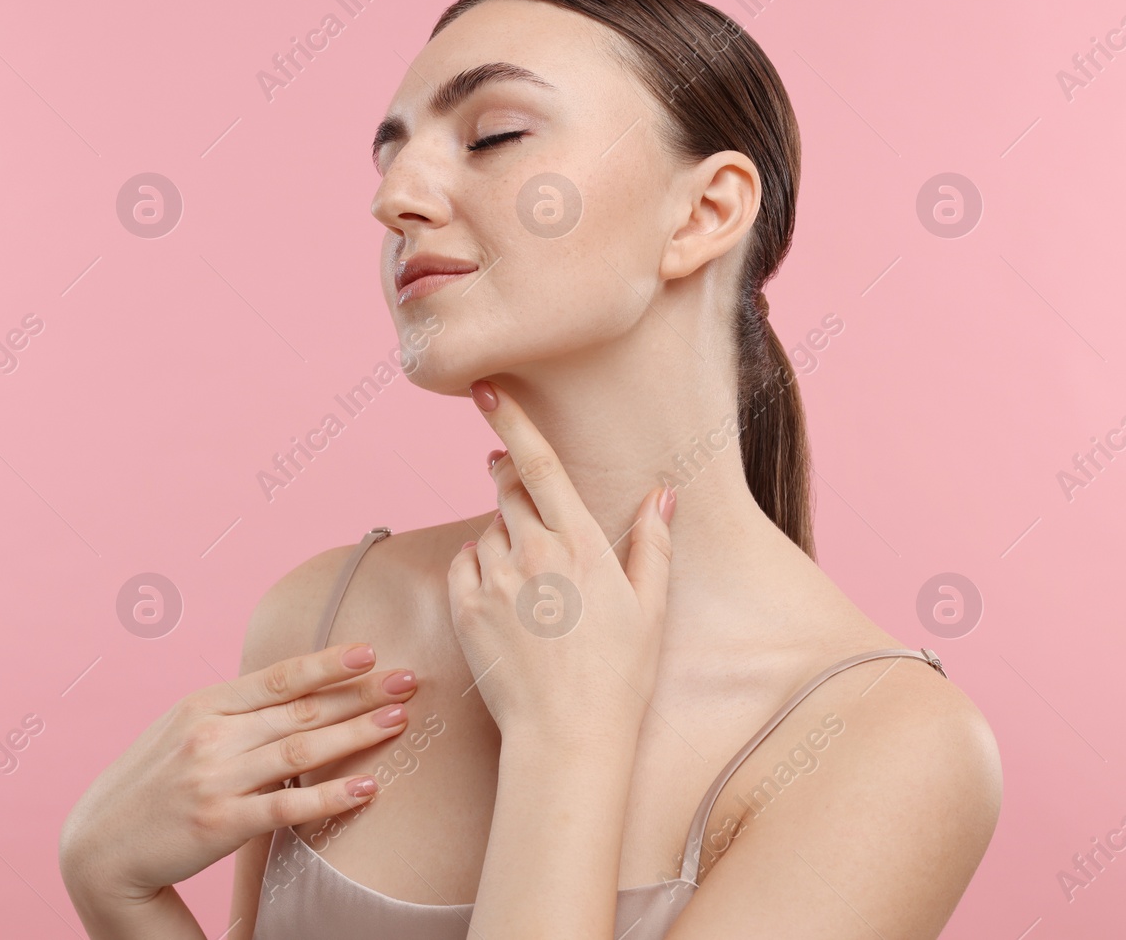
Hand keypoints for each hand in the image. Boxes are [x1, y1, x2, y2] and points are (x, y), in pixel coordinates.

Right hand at [58, 643, 417, 904]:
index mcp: (203, 704)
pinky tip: (367, 787)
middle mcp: (211, 734)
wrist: (100, 849)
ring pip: (301, 750)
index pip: (278, 677)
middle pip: (300, 708)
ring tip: (399, 721)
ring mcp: (216, 778)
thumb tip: (290, 695)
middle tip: (408, 680)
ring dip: (356, 733)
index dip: (327, 662)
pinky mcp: (222, 824)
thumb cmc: (150, 788)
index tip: (370, 650)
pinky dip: (330, 795)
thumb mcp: (182, 732)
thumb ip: (232, 714)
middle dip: (360, 693)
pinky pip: (287, 806)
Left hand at [448, 379, 674, 742]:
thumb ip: (653, 544)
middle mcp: (532, 552)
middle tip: (521, 498)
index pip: (539, 464)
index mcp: (580, 544)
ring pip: (486, 530)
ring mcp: (494, 579)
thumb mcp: (651, 608)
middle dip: (509, 481)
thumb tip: (661, 494)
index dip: (512, 421)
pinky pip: (463, 564)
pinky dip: (477, 568)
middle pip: (507, 489)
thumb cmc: (619, 675)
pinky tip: (503, 596)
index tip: (486, 390)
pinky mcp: (465, 608)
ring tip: (531, 583)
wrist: (567, 736)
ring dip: (501, 537)